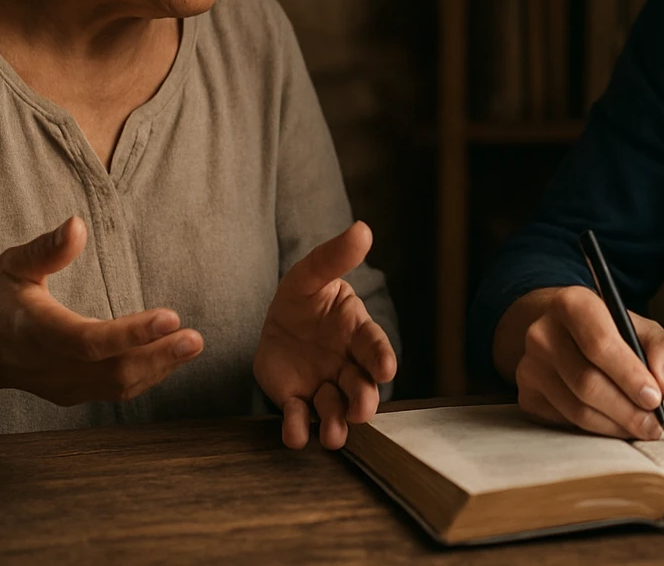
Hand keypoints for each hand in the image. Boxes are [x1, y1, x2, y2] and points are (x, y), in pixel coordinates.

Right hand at [0, 216, 203, 404]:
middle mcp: (51, 365)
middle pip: (112, 371)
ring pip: (118, 386)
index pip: (88, 340)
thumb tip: (78, 224)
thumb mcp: (12, 266)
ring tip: (192, 345)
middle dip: (158, 356)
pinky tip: (171, 356)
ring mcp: (63, 386)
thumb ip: (46, 249)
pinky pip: (115, 390)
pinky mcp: (73, 394)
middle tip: (195, 338)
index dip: (130, 333)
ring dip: (160, 367)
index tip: (171, 317)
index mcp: (36, 331)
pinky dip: (148, 375)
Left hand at [254, 221, 396, 450]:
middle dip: (364, 400)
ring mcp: (323, 386)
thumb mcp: (312, 273)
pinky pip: (300, 419)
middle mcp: (347, 365)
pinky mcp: (296, 402)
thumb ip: (335, 257)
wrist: (277, 321)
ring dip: (336, 423)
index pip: (374, 346)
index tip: (386, 369)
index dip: (381, 358)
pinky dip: (299, 430)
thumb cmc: (304, 296)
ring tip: (333, 434)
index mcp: (356, 332)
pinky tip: (295, 435)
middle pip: (362, 387)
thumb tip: (362, 228)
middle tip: (362, 410)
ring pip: (336, 410)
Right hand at [507, 285, 663, 440]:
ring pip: (577, 408)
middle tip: (653, 424)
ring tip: (640, 426)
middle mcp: (542, 332)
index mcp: (571, 303)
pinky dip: (596, 428)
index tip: (655, 398)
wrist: (563, 334)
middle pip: (587, 382)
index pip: (599, 343)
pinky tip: (614, 423)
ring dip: (614, 424)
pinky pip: (565, 421)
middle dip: (627, 409)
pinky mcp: (526, 394)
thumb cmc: (608, 332)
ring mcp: (529, 365)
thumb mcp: (641, 328)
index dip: (629, 374)